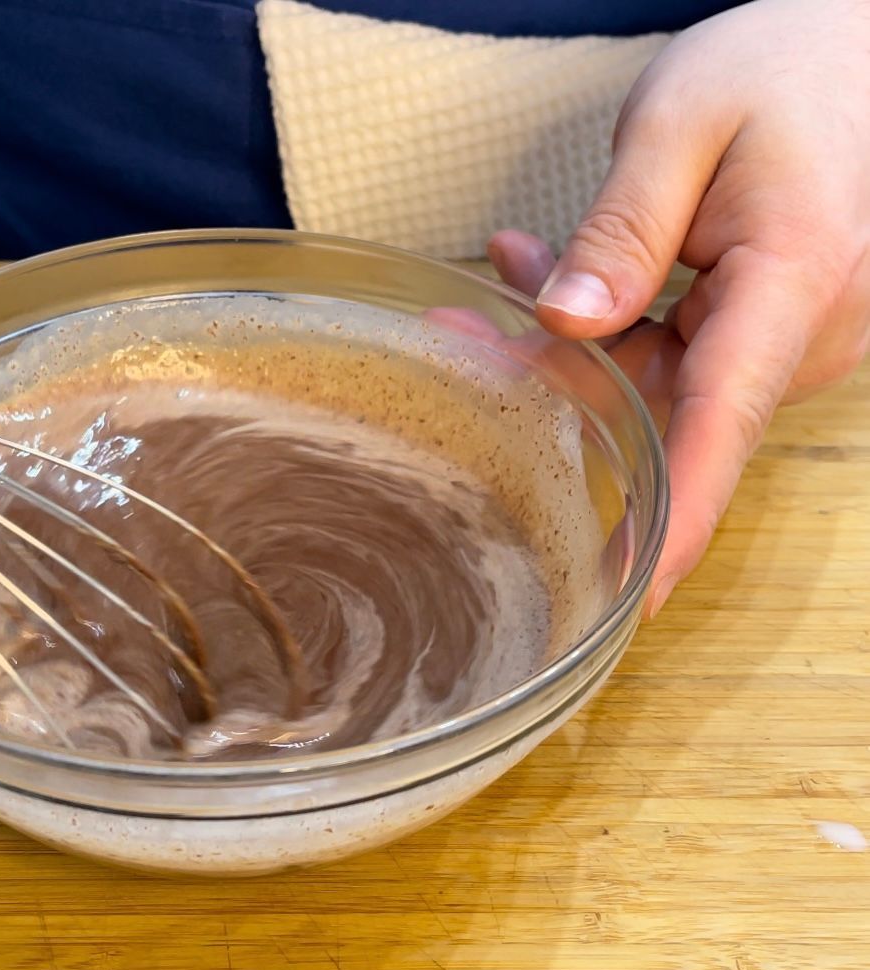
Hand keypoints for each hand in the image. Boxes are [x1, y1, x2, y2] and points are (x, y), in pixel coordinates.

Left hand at [492, 0, 869, 615]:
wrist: (850, 45)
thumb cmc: (782, 67)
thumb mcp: (683, 122)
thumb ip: (622, 229)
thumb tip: (567, 322)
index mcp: (794, 283)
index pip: (722, 428)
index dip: (672, 523)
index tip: (626, 596)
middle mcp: (799, 331)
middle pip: (660, 409)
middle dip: (552, 394)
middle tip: (457, 348)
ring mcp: (780, 338)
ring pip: (651, 383)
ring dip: (565, 345)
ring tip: (493, 281)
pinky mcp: (757, 332)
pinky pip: (667, 353)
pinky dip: (604, 322)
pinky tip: (541, 269)